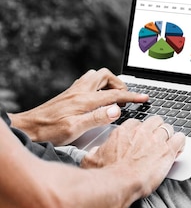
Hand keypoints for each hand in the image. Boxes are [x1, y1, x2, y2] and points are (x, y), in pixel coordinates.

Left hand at [9, 68, 148, 144]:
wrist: (28, 128)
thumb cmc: (49, 132)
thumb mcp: (75, 129)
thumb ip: (97, 118)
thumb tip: (116, 110)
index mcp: (84, 100)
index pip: (114, 95)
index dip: (132, 97)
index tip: (144, 98)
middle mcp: (79, 92)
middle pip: (106, 76)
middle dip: (120, 84)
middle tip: (125, 97)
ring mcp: (74, 91)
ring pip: (96, 76)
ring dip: (109, 82)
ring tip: (114, 96)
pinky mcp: (69, 94)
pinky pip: (88, 81)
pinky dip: (98, 85)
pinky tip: (98, 97)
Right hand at [80, 116, 184, 195]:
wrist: (119, 184)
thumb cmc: (107, 175)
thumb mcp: (91, 160)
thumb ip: (95, 152)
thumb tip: (94, 152)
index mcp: (123, 132)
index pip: (136, 123)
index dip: (140, 131)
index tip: (141, 137)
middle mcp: (141, 132)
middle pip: (155, 121)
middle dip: (156, 129)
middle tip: (156, 139)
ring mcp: (155, 140)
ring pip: (168, 128)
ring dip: (169, 136)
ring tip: (168, 144)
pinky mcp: (168, 150)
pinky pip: (180, 138)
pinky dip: (181, 142)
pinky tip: (178, 148)